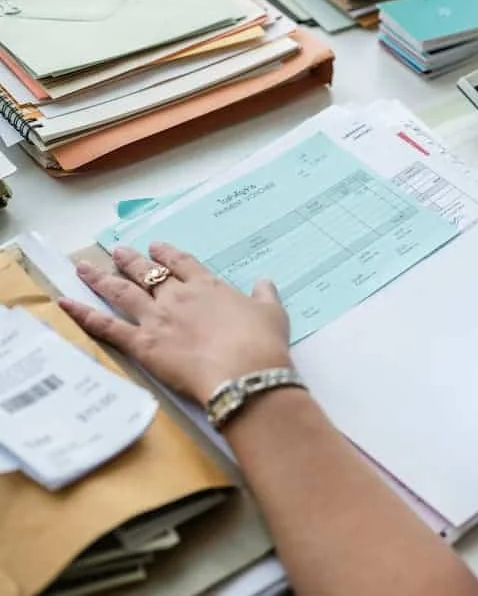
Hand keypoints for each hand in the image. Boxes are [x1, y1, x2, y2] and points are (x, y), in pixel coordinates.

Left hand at [59, 243, 291, 405]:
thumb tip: (264, 282)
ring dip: (101, 278)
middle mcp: (178, 297)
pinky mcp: (142, 343)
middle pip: (148, 273)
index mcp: (209, 287)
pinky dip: (83, 314)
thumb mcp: (272, 314)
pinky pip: (106, 326)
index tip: (157, 245)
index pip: (183, 263)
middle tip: (118, 251)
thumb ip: (264, 296)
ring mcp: (157, 318)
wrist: (245, 372)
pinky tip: (65, 303)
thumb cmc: (262, 343)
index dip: (168, 253)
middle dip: (131, 261)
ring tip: (85, 267)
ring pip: (122, 292)